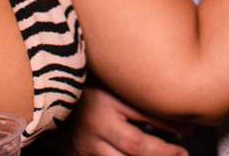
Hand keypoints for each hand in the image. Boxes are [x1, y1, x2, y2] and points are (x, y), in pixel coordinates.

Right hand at [53, 86, 189, 155]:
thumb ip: (128, 86)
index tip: (188, 127)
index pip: (144, 112)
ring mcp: (84, 145)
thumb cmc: (79, 85)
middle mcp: (95, 124)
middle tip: (183, 153)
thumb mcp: (105, 79)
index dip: (169, 122)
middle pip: (135, 145)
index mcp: (104, 98)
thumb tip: (165, 89)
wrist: (41, 99)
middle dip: (164, 152)